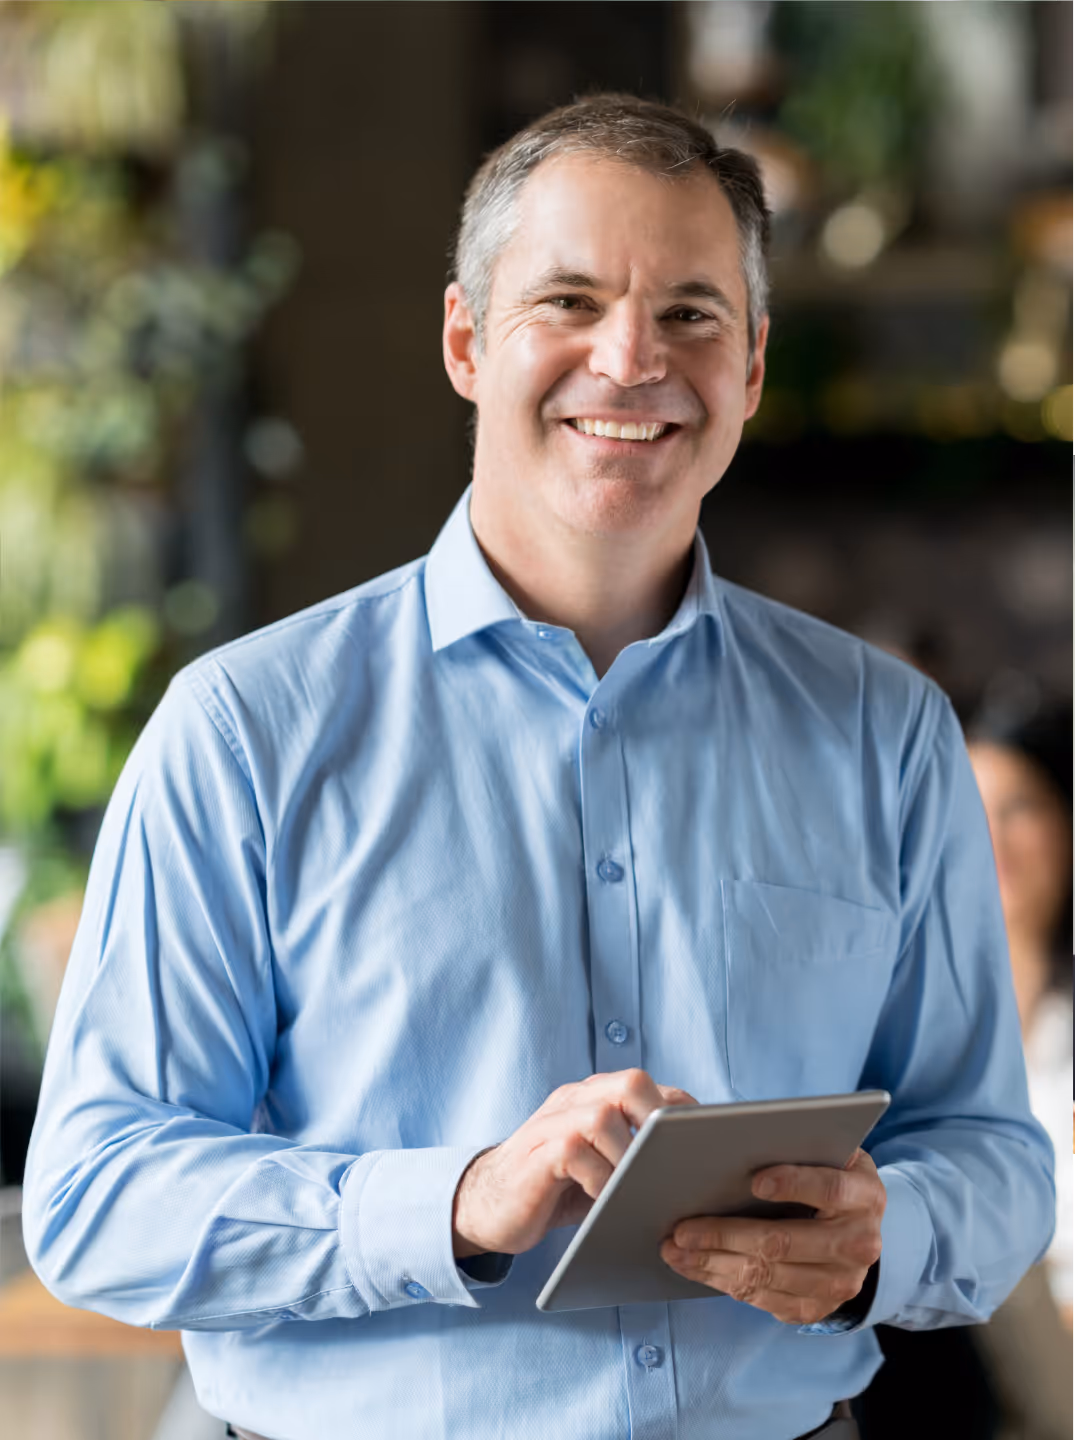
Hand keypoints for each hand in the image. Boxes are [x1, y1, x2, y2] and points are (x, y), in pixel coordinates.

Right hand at [452, 1069, 696, 1257]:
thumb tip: (694, 1171)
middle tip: (671, 1162)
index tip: (704, 1147)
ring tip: (633, 1189)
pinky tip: (601, 1200)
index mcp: (595, 1098)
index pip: (651, 1088)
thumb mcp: (600, 1168)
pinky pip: (573, 1150)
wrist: (487, 1206)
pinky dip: (597, 1177)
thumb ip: (633, 1156)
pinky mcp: (537, 1152)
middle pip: (631, 1084)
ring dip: (627, 1157)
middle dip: (660, 1121)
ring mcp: (553, 1122)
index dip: (682, 1113)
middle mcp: (575, 1100)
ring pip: (603, 1115)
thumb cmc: (555, 1189)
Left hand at [660, 1148, 884, 1325]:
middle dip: (725, 1235)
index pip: (829, 1190)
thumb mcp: (825, 1150)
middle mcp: (861, 1243)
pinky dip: (724, 1283)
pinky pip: (765, 1300)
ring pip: (768, 1276)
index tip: (754, 1180)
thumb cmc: (826, 1174)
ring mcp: (842, 1283)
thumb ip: (788, 1138)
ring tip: (675, 1249)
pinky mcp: (820, 1308)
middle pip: (784, 1241)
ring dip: (714, 1264)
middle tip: (682, 1229)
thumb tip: (721, 1133)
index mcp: (864, 1194)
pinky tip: (696, 1267)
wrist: (859, 1228)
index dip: (793, 1184)